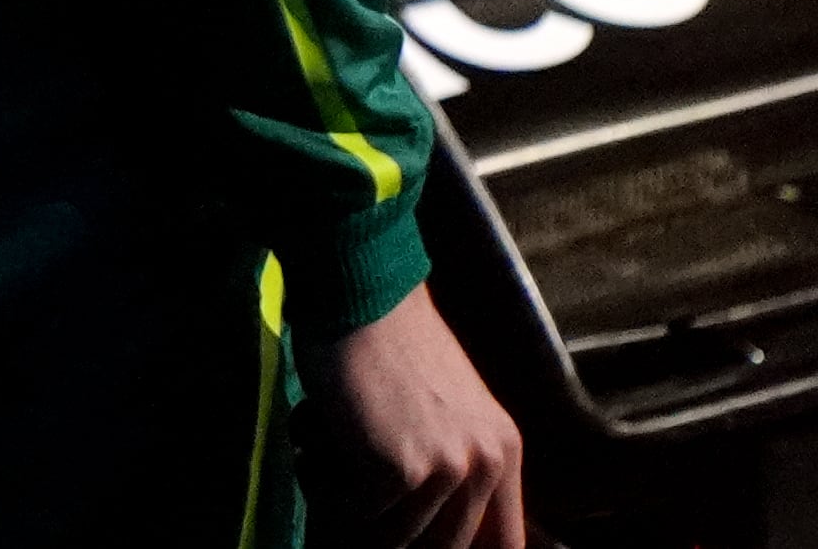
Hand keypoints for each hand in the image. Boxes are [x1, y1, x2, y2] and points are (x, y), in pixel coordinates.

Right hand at [322, 284, 534, 548]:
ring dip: (353, 508)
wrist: (358, 294)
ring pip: (397, 535)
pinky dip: (326, 490)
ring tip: (326, 462)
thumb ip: (454, 460)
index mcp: (503, 450)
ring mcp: (446, 467)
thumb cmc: (388, 340)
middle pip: (447, 545)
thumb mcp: (447, 406)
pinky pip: (358, 513)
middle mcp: (486, 463)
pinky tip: (313, 448)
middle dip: (394, 534)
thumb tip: (433, 523)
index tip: (417, 541)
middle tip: (355, 507)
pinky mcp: (399, 469)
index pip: (504, 541)